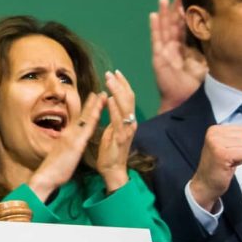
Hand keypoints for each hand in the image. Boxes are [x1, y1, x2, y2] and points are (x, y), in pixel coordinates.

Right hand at [28, 93, 103, 199]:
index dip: (86, 111)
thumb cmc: (53, 170)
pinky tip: (98, 111)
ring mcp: (72, 137)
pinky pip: (86, 128)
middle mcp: (69, 134)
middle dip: (91, 104)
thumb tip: (68, 145)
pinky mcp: (75, 143)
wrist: (45, 177)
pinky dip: (93, 117)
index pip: (79, 122)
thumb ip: (66, 147)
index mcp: (66, 137)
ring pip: (85, 118)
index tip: (93, 102)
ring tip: (101, 95)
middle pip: (82, 116)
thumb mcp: (60, 155)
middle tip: (99, 92)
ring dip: (94, 106)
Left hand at [96, 70, 136, 191]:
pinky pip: (119, 120)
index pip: (127, 97)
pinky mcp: (121, 137)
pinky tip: (111, 99)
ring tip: (110, 81)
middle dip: (120, 84)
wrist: (113, 169)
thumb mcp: (111, 129)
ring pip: (125, 106)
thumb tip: (110, 99)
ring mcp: (127, 129)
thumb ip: (113, 115)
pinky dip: (115, 109)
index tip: (115, 73)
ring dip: (117, 92)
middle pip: (129, 98)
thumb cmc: (110, 150)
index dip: (122, 84)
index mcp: (127, 120)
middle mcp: (131, 123)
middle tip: (111, 72)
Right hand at [150, 0, 206, 113]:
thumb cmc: (200, 84)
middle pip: (176, 20)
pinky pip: (157, 40)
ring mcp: (166, 51)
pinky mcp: (159, 58)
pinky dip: (155, 27)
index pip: (190, 22)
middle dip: (177, 4)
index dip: (190, 7)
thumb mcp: (212, 61)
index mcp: (190, 46)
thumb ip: (216, 47)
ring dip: (165, 12)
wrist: (186, 101)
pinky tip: (155, 15)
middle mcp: (177, 46)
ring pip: (166, 27)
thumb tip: (232, 31)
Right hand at [189, 124, 241, 212]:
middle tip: (227, 158)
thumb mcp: (230, 150)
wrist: (206, 183)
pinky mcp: (221, 154)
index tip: (227, 151)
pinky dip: (239, 162)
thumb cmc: (217, 167)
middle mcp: (213, 134)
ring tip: (227, 161)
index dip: (239, 143)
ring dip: (239, 156)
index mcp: (214, 130)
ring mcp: (216, 143)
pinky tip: (228, 165)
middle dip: (240, 149)